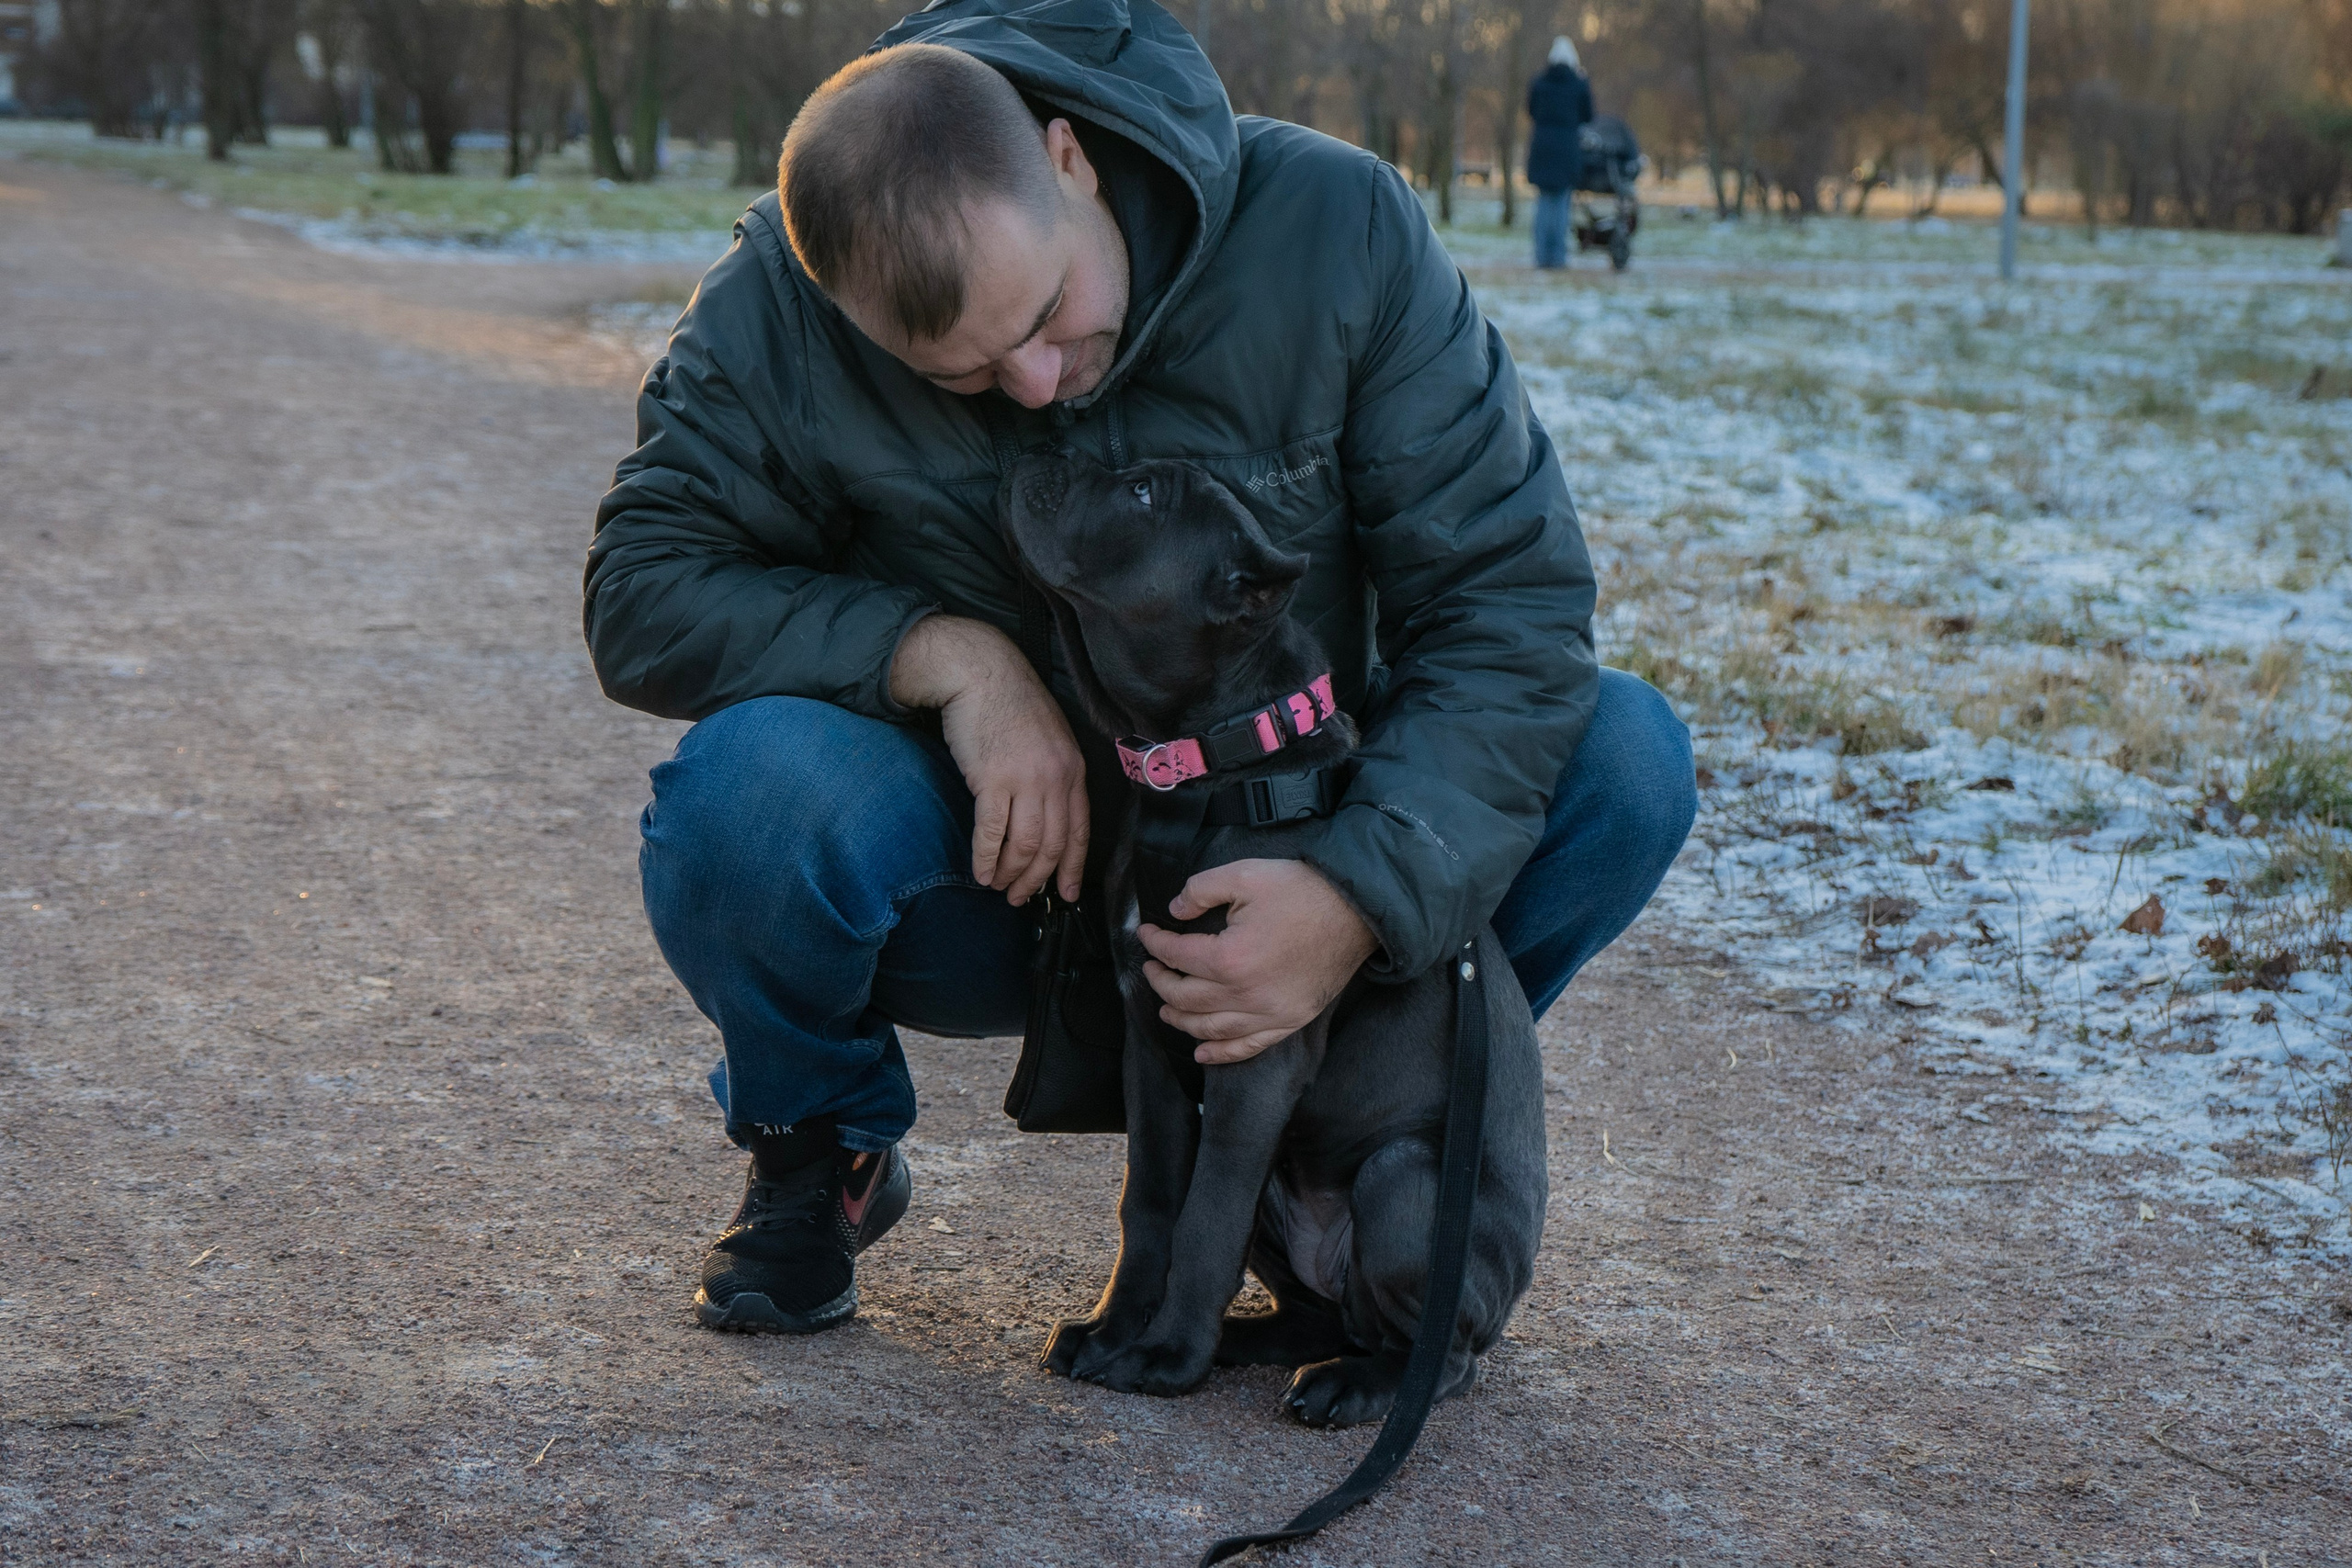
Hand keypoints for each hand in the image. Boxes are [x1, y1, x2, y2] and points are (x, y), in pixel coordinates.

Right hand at [889, 615, 1088, 904]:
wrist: (980, 672)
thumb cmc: (1011, 705)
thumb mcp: (1049, 738)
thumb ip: (1053, 775)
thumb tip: (1045, 817)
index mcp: (1073, 769)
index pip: (1080, 830)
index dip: (1072, 867)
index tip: (1067, 893)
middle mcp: (1055, 778)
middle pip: (1052, 844)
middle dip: (1037, 879)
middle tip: (1021, 898)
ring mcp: (1025, 779)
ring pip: (1025, 844)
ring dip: (1011, 874)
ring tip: (999, 888)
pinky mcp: (992, 779)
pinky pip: (992, 832)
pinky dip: (986, 858)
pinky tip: (981, 872)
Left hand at [1137, 860, 1378, 1064]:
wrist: (1358, 911)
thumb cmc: (1303, 890)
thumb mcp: (1245, 873)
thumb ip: (1201, 889)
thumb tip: (1175, 910)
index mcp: (1229, 957)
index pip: (1176, 957)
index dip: (1155, 944)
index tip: (1146, 934)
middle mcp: (1245, 995)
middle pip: (1186, 999)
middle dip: (1161, 983)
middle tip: (1152, 969)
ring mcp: (1269, 1014)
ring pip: (1210, 1028)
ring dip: (1181, 1021)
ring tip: (1166, 1010)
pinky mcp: (1289, 1022)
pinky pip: (1247, 1047)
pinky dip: (1221, 1053)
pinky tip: (1203, 1052)